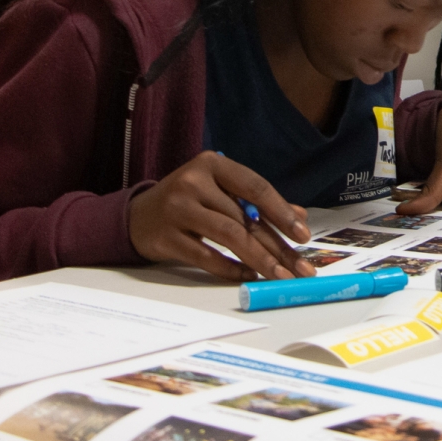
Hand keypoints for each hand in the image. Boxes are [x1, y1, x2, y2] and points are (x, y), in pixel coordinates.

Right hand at [128, 152, 313, 282]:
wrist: (138, 216)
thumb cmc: (189, 202)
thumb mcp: (220, 192)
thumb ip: (257, 203)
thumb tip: (299, 217)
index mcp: (212, 164)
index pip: (256, 187)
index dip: (283, 212)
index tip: (303, 235)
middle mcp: (193, 181)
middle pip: (245, 218)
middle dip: (277, 246)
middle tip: (300, 267)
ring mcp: (177, 208)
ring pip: (229, 236)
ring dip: (260, 260)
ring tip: (280, 276)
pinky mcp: (165, 236)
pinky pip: (206, 257)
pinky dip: (231, 268)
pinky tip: (249, 276)